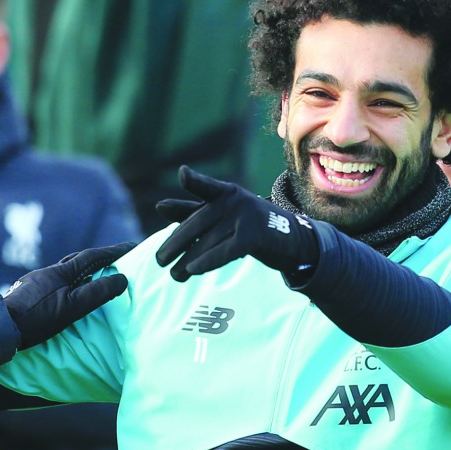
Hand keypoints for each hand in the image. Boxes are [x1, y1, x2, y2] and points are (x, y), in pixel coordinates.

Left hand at [2, 243, 133, 349]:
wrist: (1, 327)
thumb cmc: (38, 318)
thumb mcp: (73, 307)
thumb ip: (98, 293)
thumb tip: (122, 279)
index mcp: (61, 273)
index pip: (92, 257)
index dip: (113, 252)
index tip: (131, 247)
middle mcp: (47, 272)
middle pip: (77, 260)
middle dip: (97, 258)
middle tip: (114, 259)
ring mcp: (35, 282)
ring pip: (63, 271)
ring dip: (80, 271)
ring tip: (92, 276)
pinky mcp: (27, 293)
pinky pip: (53, 282)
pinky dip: (67, 283)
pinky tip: (64, 293)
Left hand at [154, 165, 317, 279]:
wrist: (292, 242)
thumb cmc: (249, 227)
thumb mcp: (222, 216)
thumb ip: (191, 211)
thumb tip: (159, 206)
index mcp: (225, 193)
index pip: (205, 187)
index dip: (193, 180)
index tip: (183, 174)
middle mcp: (235, 200)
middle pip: (197, 224)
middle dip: (175, 244)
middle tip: (158, 261)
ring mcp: (246, 216)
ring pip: (208, 241)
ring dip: (187, 261)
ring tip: (174, 275)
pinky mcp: (255, 236)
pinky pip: (226, 250)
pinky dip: (208, 261)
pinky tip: (193, 270)